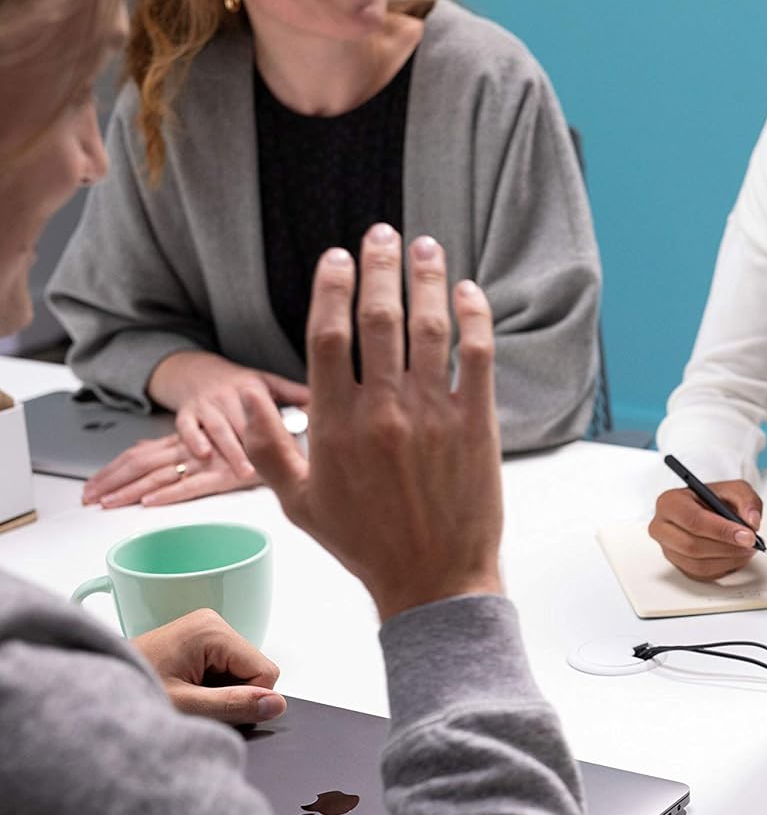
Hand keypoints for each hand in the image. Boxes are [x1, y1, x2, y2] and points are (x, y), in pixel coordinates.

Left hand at [82, 434, 258, 507]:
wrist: (285, 437)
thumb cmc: (249, 440)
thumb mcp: (204, 438)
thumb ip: (174, 443)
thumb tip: (142, 446)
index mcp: (183, 443)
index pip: (137, 455)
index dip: (111, 470)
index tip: (90, 485)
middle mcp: (189, 451)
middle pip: (140, 465)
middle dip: (110, 482)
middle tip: (88, 499)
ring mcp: (206, 463)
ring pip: (160, 477)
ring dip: (130, 491)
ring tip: (108, 504)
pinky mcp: (225, 477)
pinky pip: (193, 486)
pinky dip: (170, 494)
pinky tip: (151, 502)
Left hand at [131, 608, 285, 724]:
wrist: (92, 691)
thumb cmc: (130, 693)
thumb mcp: (185, 706)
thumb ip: (233, 705)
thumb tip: (276, 704)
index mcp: (212, 630)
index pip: (265, 672)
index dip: (245, 698)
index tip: (209, 705)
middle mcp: (212, 622)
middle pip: (254, 670)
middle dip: (231, 693)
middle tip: (191, 701)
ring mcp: (206, 629)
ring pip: (242, 672)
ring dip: (219, 691)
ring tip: (184, 695)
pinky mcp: (199, 640)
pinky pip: (226, 668)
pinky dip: (210, 686)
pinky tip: (184, 689)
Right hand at [149, 351, 309, 477]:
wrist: (196, 372)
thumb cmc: (239, 383)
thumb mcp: (266, 382)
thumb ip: (292, 393)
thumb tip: (322, 403)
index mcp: (250, 388)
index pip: (264, 411)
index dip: (275, 430)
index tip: (287, 449)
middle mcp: (225, 395)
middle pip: (241, 424)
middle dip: (253, 448)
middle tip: (267, 471)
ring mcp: (204, 404)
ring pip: (217, 429)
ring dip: (229, 451)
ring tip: (243, 472)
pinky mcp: (186, 413)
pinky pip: (186, 428)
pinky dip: (193, 441)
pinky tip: (204, 455)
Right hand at [242, 225, 502, 620]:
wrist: (432, 579)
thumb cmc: (365, 545)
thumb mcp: (299, 504)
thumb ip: (267, 450)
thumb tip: (242, 404)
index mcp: (334, 425)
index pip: (327, 335)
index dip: (331, 287)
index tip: (336, 258)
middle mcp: (382, 411)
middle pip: (378, 318)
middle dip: (378, 267)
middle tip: (381, 234)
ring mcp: (432, 415)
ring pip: (428, 327)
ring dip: (426, 278)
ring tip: (425, 247)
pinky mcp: (475, 425)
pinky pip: (475, 357)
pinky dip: (474, 318)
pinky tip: (468, 292)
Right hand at [648, 480, 762, 580]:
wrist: (709, 510)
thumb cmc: (715, 499)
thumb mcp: (735, 489)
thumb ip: (747, 500)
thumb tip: (751, 521)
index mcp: (670, 502)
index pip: (693, 520)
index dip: (721, 530)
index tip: (745, 534)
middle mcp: (662, 527)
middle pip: (692, 546)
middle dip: (726, 547)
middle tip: (750, 543)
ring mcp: (668, 549)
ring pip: (698, 564)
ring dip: (728, 559)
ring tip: (747, 549)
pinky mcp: (679, 565)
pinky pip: (702, 574)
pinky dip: (724, 567)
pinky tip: (736, 556)